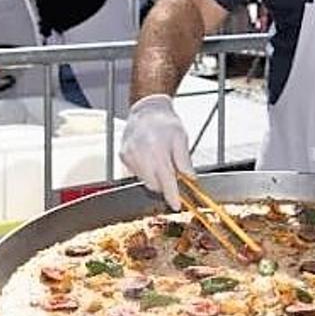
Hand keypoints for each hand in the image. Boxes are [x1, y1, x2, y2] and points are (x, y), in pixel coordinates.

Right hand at [120, 94, 191, 209]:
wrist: (146, 109)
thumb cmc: (165, 122)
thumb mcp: (181, 138)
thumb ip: (184, 161)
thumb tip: (191, 179)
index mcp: (157, 150)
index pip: (166, 180)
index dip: (172, 195)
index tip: (176, 206)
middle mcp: (140, 154)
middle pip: (154, 184)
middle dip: (165, 185)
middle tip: (173, 174)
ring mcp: (129, 156)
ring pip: (145, 181)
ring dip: (155, 177)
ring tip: (160, 159)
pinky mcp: (123, 156)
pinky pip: (137, 173)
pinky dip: (146, 170)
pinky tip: (150, 157)